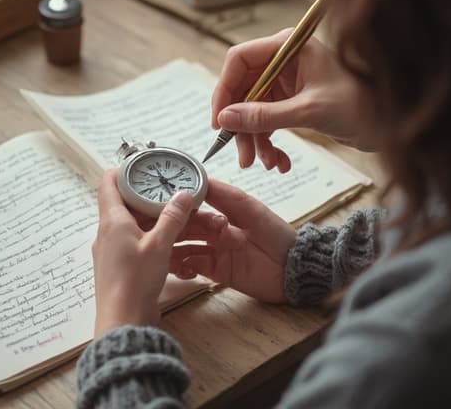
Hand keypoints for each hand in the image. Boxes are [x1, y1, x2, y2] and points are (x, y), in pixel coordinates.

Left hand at [93, 169, 193, 337]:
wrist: (123, 322)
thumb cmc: (136, 282)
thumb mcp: (160, 245)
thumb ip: (173, 217)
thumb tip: (184, 194)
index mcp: (112, 221)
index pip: (108, 182)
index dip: (123, 169)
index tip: (143, 166)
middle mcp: (106, 232)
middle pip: (121, 201)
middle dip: (144, 194)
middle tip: (166, 189)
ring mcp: (110, 250)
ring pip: (128, 223)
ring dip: (148, 216)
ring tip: (171, 213)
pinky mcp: (118, 266)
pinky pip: (131, 241)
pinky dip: (147, 235)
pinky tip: (165, 240)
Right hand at [170, 179, 295, 302]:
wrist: (295, 269)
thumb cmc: (277, 234)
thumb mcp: (251, 210)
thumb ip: (225, 196)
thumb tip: (199, 179)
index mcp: (224, 212)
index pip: (194, 206)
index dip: (178, 205)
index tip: (160, 202)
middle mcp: (216, 231)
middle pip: (186, 227)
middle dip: (172, 227)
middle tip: (155, 228)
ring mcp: (215, 252)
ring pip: (185, 247)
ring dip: (172, 248)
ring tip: (159, 249)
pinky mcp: (217, 272)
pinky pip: (193, 267)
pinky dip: (183, 266)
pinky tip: (177, 266)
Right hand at [211, 28, 373, 170]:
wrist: (391, 123)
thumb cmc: (361, 105)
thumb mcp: (308, 111)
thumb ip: (264, 115)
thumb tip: (225, 119)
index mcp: (288, 46)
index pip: (239, 60)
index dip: (224, 90)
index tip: (220, 122)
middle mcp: (284, 60)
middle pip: (243, 89)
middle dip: (242, 125)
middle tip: (242, 155)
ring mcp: (287, 82)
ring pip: (253, 110)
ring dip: (255, 139)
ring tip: (265, 164)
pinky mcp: (292, 101)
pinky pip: (268, 121)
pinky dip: (270, 142)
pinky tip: (280, 162)